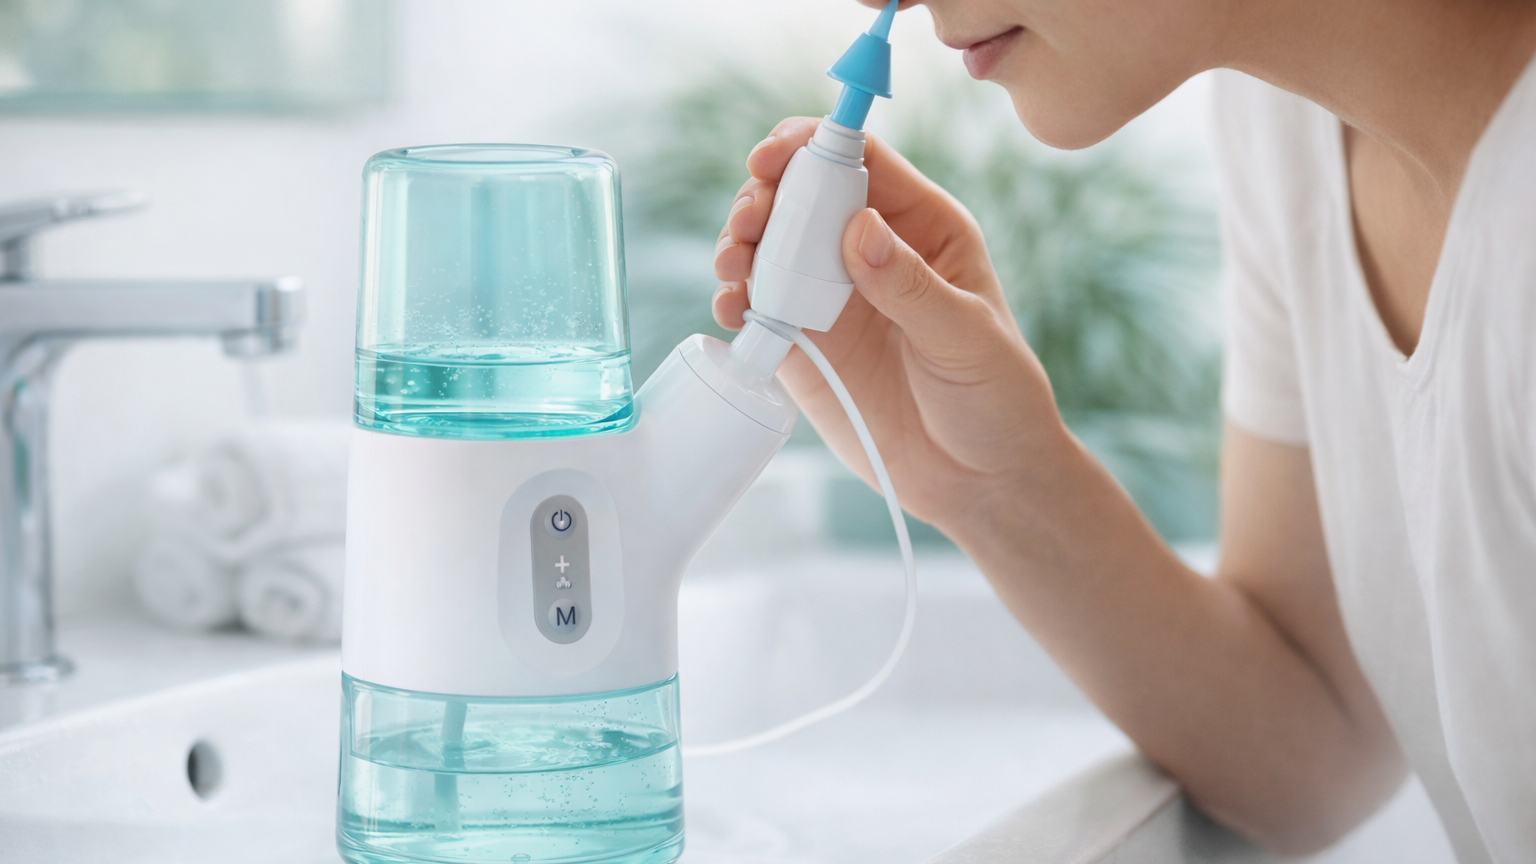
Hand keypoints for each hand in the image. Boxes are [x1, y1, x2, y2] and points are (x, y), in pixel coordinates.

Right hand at [712, 117, 1071, 534]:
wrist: (978, 481)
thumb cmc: (995, 400)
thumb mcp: (966, 339)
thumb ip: (911, 285)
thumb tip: (859, 229)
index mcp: (922, 228)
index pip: (862, 162)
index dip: (812, 146)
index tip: (775, 154)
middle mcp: (869, 251)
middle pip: (801, 195)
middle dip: (764, 195)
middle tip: (747, 220)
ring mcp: (831, 297)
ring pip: (770, 245)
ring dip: (739, 244)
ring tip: (732, 265)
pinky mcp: (804, 344)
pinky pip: (758, 306)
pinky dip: (735, 299)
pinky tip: (732, 308)